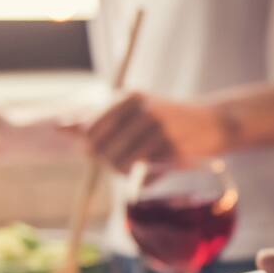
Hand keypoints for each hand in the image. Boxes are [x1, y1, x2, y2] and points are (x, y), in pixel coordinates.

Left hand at [78, 91, 229, 171]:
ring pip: (119, 161)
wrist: (214, 122)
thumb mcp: (133, 111)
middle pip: (101, 147)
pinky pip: (141, 170)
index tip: (102, 151)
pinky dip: (142, 175)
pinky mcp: (171, 146)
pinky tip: (151, 169)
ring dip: (122, 170)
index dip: (91, 146)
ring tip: (135, 167)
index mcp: (129, 96)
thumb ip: (96, 119)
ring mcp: (157, 127)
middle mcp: (141, 108)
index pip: (90, 128)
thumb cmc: (168, 119)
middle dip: (105, 161)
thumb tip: (59, 126)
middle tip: (120, 162)